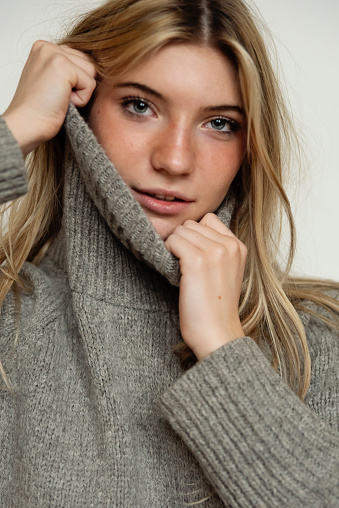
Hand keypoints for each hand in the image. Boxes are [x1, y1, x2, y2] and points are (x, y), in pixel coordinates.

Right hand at [3, 40, 96, 155]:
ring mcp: (53, 54)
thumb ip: (68, 69)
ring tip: (59, 99)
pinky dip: (81, 100)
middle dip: (79, 85)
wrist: (27, 125)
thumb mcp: (51, 81)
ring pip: (91, 72)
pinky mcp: (62, 66)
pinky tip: (61, 102)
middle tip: (57, 97)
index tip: (55, 93)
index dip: (75, 82)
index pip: (80, 59)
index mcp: (44, 48)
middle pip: (88, 63)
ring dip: (81, 92)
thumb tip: (93, 70)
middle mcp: (47, 46)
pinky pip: (90, 84)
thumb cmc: (39, 111)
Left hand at [165, 213, 246, 360]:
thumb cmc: (216, 308)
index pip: (209, 219)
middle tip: (183, 264)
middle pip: (192, 224)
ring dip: (174, 247)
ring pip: (181, 231)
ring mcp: (214, 252)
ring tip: (180, 268)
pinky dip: (167, 252)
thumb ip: (218, 250)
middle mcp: (229, 245)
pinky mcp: (196, 261)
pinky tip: (174, 269)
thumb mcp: (227, 272)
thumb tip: (190, 232)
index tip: (193, 254)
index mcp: (238, 246)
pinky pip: (173, 241)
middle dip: (183, 241)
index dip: (196, 234)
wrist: (217, 333)